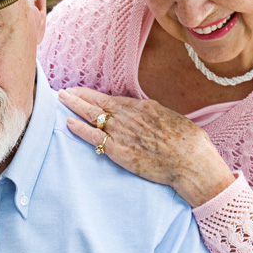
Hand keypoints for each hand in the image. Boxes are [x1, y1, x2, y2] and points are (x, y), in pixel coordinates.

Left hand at [59, 87, 235, 207]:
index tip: (83, 91)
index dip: (95, 95)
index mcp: (142, 107)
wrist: (190, 161)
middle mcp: (128, 116)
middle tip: (64, 91)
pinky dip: (80, 129)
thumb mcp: (170, 118)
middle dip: (79, 96)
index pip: (111, 99)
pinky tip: (69, 122)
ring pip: (92, 116)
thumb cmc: (187, 141)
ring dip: (75, 106)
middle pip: (97, 103)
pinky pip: (94, 138)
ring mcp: (121, 133)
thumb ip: (153, 114)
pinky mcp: (118, 151)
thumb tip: (146, 114)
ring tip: (62, 100)